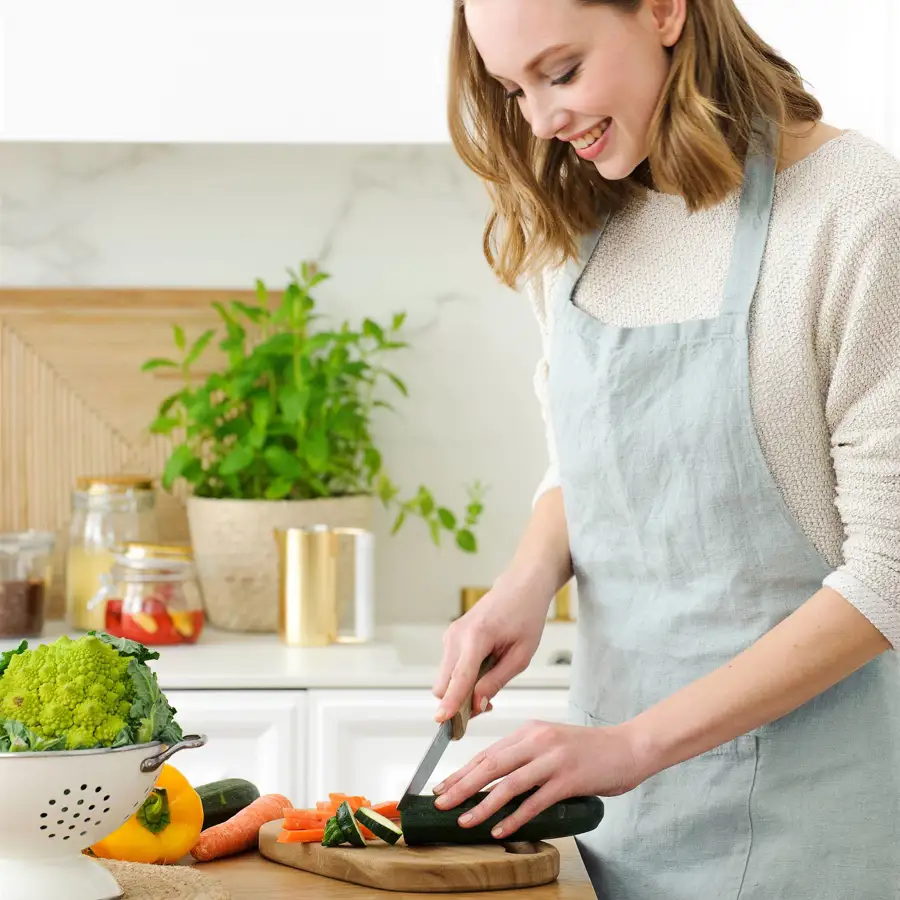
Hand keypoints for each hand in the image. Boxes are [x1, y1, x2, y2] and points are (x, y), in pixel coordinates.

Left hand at [431, 720, 646, 838]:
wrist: (628, 746)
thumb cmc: (591, 750)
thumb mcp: (552, 743)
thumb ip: (527, 755)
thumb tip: (498, 780)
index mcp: (530, 731)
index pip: (488, 752)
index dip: (463, 771)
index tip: (444, 785)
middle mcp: (537, 741)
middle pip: (490, 765)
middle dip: (461, 785)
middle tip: (440, 802)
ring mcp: (552, 759)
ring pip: (508, 784)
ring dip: (482, 804)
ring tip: (464, 820)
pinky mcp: (568, 779)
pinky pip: (535, 801)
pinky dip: (514, 817)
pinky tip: (500, 829)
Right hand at [432, 575, 550, 722]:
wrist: (520, 588)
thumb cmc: (525, 617)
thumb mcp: (520, 655)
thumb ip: (496, 681)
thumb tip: (476, 705)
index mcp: (476, 637)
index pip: (459, 678)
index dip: (451, 703)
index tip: (442, 722)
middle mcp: (456, 636)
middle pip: (443, 684)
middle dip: (458, 703)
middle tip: (487, 706)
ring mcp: (451, 635)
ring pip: (444, 678)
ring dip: (460, 691)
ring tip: (490, 686)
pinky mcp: (451, 638)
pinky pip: (450, 668)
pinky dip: (461, 679)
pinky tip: (483, 672)